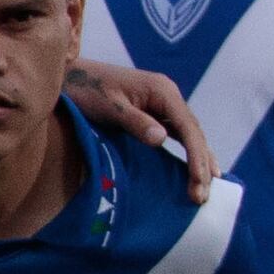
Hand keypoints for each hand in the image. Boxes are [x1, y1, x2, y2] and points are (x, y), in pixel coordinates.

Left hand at [66, 61, 216, 192]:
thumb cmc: (86, 89)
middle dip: (201, 165)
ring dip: (198, 162)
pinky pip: (178, 136)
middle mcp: (168, 96)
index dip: (196, 155)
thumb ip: (135, 121)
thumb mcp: (109, 105)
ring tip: (204, 190)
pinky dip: (188, 154)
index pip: (188, 127)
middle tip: (201, 196)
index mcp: (163, 91)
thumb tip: (162, 138)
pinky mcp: (154, 114)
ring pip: (189, 136)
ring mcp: (162, 105)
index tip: (199, 180)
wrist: (69, 77)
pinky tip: (195, 171)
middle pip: (193, 133)